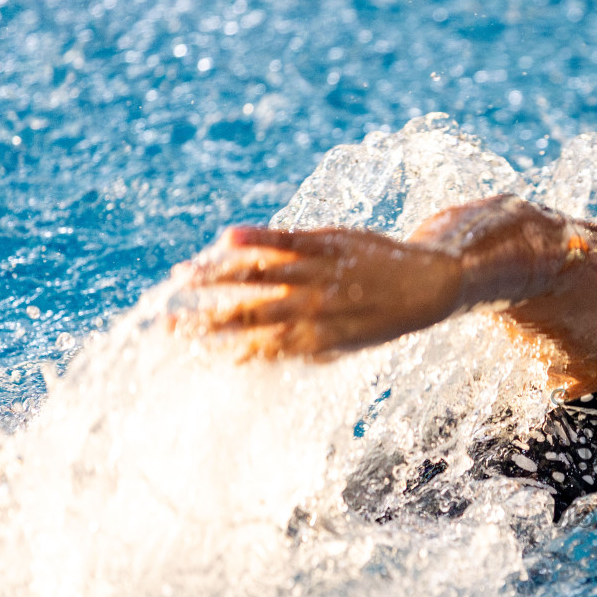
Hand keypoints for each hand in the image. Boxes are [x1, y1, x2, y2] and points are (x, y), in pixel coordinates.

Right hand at [169, 225, 460, 359]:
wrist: (430, 286)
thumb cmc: (379, 318)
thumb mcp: (343, 344)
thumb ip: (298, 349)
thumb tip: (247, 360)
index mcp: (318, 340)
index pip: (257, 347)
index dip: (219, 350)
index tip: (183, 352)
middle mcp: (316, 310)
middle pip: (252, 316)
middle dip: (206, 320)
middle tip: (166, 323)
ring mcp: (323, 275)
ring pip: (262, 276)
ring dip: (218, 277)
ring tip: (181, 278)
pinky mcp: (331, 243)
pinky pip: (289, 240)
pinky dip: (258, 239)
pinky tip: (225, 237)